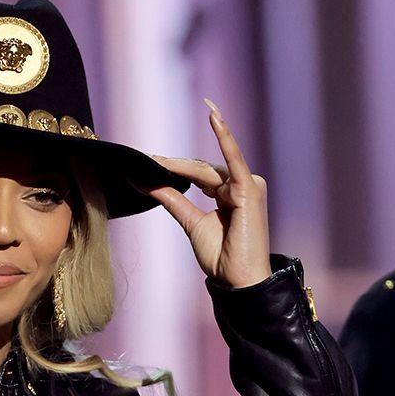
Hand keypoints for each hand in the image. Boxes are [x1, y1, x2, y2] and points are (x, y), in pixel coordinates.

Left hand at [140, 98, 271, 287]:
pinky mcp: (248, 188)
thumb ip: (172, 199)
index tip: (149, 161)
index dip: (174, 168)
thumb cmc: (221, 256)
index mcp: (229, 193)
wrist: (237, 279)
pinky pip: (233, 159)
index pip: (198, 174)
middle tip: (146, 159)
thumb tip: (146, 182)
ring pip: (206, 169)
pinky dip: (224, 136)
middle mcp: (240, 185)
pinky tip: (214, 116)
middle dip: (173, 166)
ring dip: (181, 165)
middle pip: (200, 169)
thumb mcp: (191, 222)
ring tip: (155, 161)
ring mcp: (247, 185)